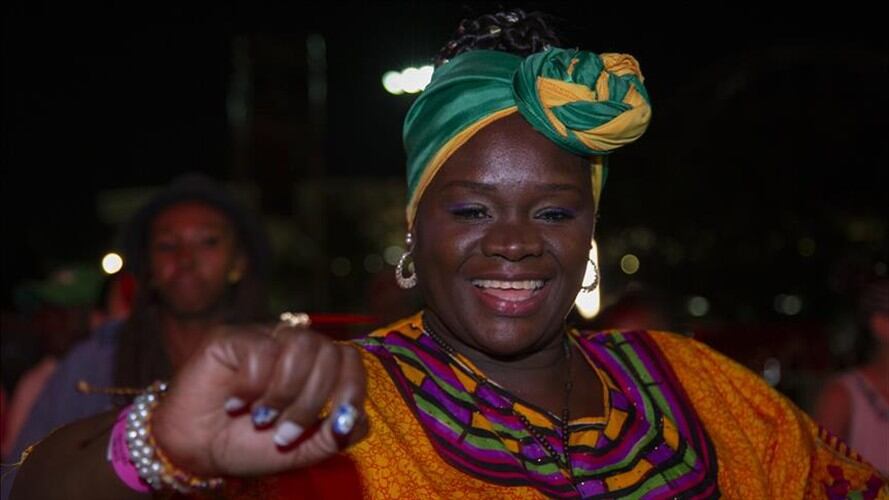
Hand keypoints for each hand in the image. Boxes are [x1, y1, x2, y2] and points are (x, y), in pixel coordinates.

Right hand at [150, 323, 367, 476]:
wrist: (197, 452)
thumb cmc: (249, 444)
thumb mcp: (301, 449)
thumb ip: (334, 436)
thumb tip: (359, 420)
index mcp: (315, 367)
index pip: (350, 359)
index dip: (352, 389)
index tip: (340, 423)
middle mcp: (293, 346)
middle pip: (328, 353)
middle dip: (312, 401)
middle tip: (285, 433)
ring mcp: (264, 337)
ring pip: (300, 346)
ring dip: (285, 392)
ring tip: (261, 419)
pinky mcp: (232, 337)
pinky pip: (261, 350)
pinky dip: (253, 386)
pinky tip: (235, 403)